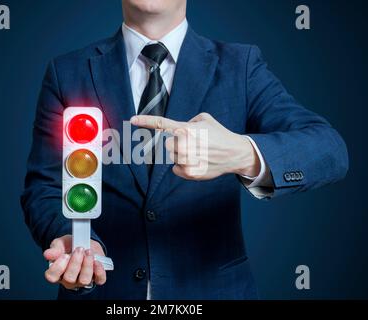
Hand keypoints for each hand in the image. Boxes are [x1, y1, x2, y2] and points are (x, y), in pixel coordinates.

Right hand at [43, 235, 106, 289]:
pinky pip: (100, 279)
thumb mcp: (60, 244)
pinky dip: (99, 271)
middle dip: (75, 263)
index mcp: (57, 272)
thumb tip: (47, 254)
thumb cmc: (70, 246)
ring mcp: (82, 280)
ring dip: (87, 265)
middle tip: (79, 249)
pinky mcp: (96, 277)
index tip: (64, 255)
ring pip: (84, 280)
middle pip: (69, 279)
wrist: (85, 243)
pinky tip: (97, 261)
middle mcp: (69, 279)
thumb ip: (54, 249)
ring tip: (88, 252)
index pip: (52, 276)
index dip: (57, 267)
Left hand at [130, 113, 259, 179]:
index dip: (145, 121)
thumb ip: (187, 121)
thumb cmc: (220, 135)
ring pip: (172, 157)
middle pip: (167, 145)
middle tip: (192, 144)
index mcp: (185, 129)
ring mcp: (186, 159)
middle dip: (176, 144)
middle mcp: (184, 144)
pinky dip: (184, 166)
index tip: (132, 120)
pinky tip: (197, 162)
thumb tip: (177, 129)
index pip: (160, 124)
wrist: (235, 153)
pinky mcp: (189, 172)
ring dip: (181, 155)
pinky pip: (176, 168)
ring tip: (198, 153)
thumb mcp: (205, 119)